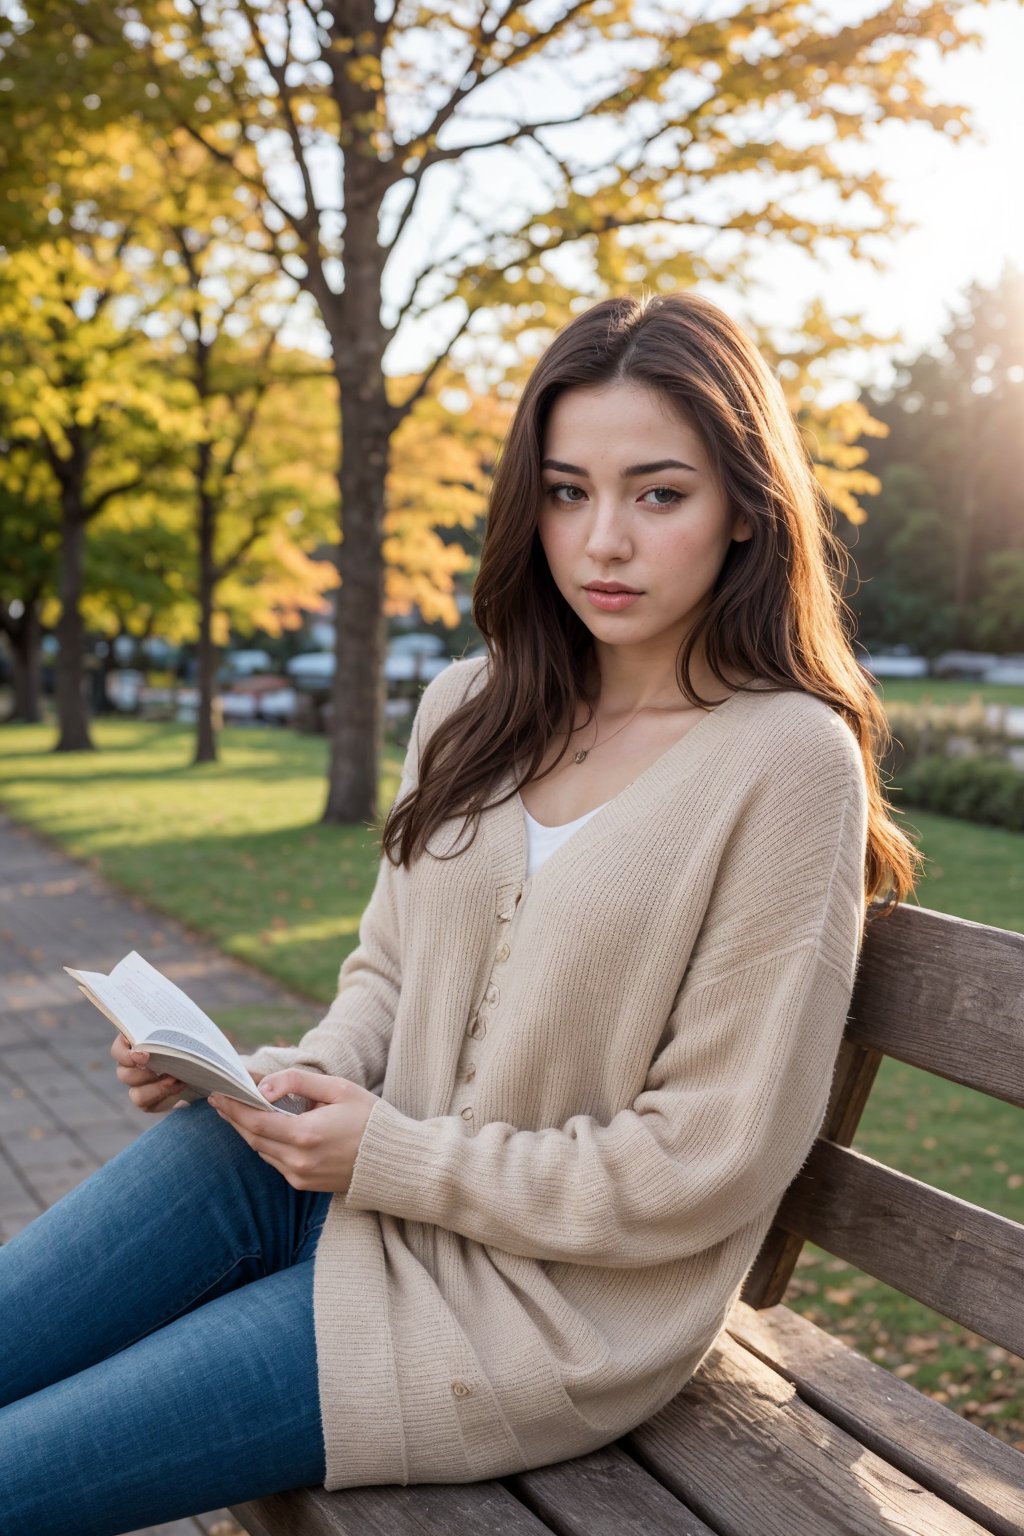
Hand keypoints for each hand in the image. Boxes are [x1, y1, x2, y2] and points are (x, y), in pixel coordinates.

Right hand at [111, 1032, 262, 1112]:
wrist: (198, 1055)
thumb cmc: (185, 1036)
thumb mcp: (178, 1026)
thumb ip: (169, 1024)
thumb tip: (166, 1017)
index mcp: (131, 1046)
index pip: (117, 1052)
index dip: (126, 1055)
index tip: (144, 1055)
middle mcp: (129, 1068)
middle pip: (124, 1076)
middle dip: (145, 1075)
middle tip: (166, 1070)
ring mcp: (137, 1086)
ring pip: (136, 1095)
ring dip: (156, 1089)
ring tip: (175, 1080)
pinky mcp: (149, 1102)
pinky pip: (149, 1106)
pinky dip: (165, 1098)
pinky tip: (180, 1087)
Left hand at [208, 1069, 376, 1193]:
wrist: (395, 1161)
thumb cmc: (370, 1118)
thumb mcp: (338, 1089)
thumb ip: (298, 1082)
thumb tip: (263, 1087)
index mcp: (306, 1134)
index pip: (255, 1121)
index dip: (232, 1108)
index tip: (217, 1093)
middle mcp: (298, 1160)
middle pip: (253, 1137)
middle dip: (234, 1118)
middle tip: (220, 1099)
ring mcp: (300, 1176)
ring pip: (261, 1151)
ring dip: (248, 1131)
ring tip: (237, 1111)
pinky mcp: (304, 1184)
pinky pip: (275, 1161)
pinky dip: (265, 1144)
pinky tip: (263, 1129)